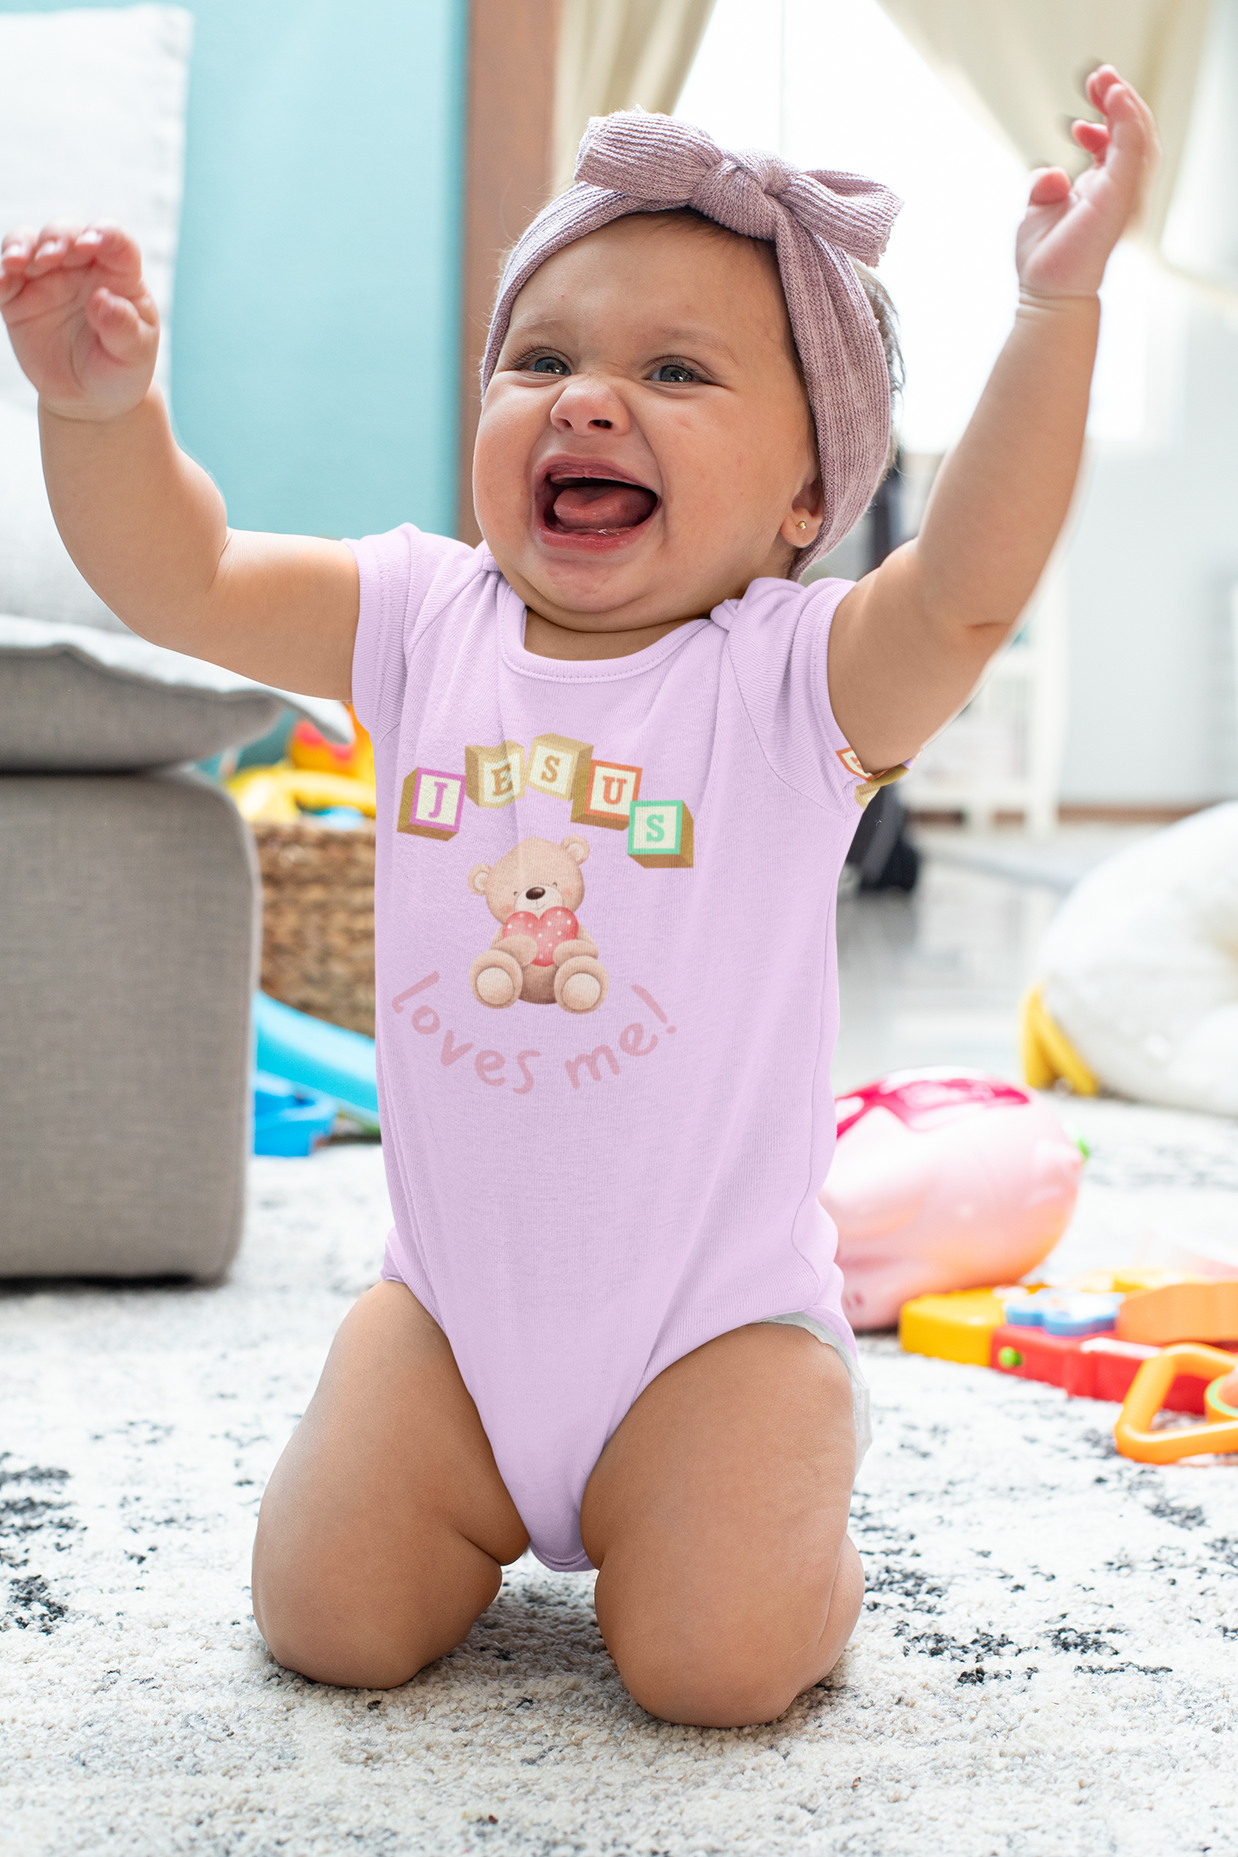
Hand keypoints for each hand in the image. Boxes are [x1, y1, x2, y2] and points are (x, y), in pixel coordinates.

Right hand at [0, 221, 158, 419]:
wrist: (90, 398)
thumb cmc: (121, 369)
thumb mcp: (133, 354)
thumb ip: (123, 326)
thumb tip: (102, 300)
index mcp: (119, 274)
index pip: (116, 241)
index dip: (104, 233)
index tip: (91, 243)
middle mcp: (82, 267)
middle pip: (66, 233)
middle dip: (57, 237)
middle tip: (51, 256)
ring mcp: (48, 277)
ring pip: (29, 242)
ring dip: (21, 245)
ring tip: (16, 262)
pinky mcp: (19, 297)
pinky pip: (4, 276)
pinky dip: (0, 273)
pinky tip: (2, 283)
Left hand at [1015, 66, 1159, 300]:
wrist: (1047, 293)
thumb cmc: (1045, 261)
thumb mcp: (1038, 211)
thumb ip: (1043, 186)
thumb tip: (1050, 173)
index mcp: (1103, 190)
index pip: (1118, 143)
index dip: (1106, 116)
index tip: (1086, 103)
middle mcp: (1118, 190)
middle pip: (1133, 133)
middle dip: (1119, 100)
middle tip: (1099, 76)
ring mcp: (1122, 193)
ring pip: (1140, 136)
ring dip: (1126, 103)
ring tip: (1107, 81)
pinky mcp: (1118, 196)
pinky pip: (1132, 148)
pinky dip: (1126, 120)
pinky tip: (1114, 98)